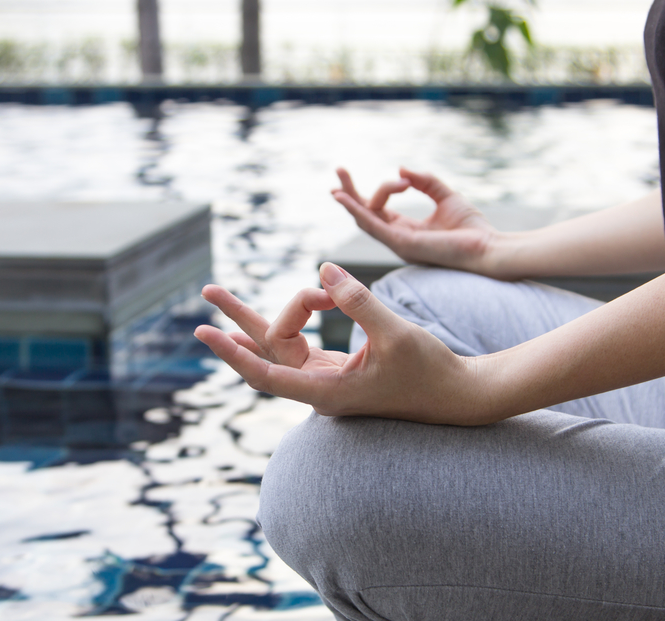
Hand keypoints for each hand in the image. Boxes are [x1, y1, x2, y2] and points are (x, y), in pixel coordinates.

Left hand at [194, 263, 488, 424]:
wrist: (458, 396)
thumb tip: (323, 270)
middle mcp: (320, 389)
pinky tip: (265, 312)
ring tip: (217, 293)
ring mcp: (326, 381)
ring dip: (254, 319)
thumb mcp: (396, 334)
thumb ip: (359, 302)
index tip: (210, 333)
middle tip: (206, 290)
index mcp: (329, 392)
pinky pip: (298, 346)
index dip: (237, 353)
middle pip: (266, 354)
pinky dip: (285, 322)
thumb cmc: (431, 371)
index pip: (269, 375)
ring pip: (279, 347)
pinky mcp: (337, 372)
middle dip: (235, 324)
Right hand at [332, 167, 500, 274]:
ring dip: (350, 199)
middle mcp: (397, 238)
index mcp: (406, 229)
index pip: (380, 207)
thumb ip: (424, 181)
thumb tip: (401, 168)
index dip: (384, 187)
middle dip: (350, 193)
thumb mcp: (445, 196)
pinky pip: (373, 226)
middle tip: (339, 170)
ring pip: (365, 218)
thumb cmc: (471, 229)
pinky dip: (358, 211)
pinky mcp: (402, 244)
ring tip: (338, 180)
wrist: (487, 248)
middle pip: (364, 213)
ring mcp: (397, 243)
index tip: (407, 178)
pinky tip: (346, 199)